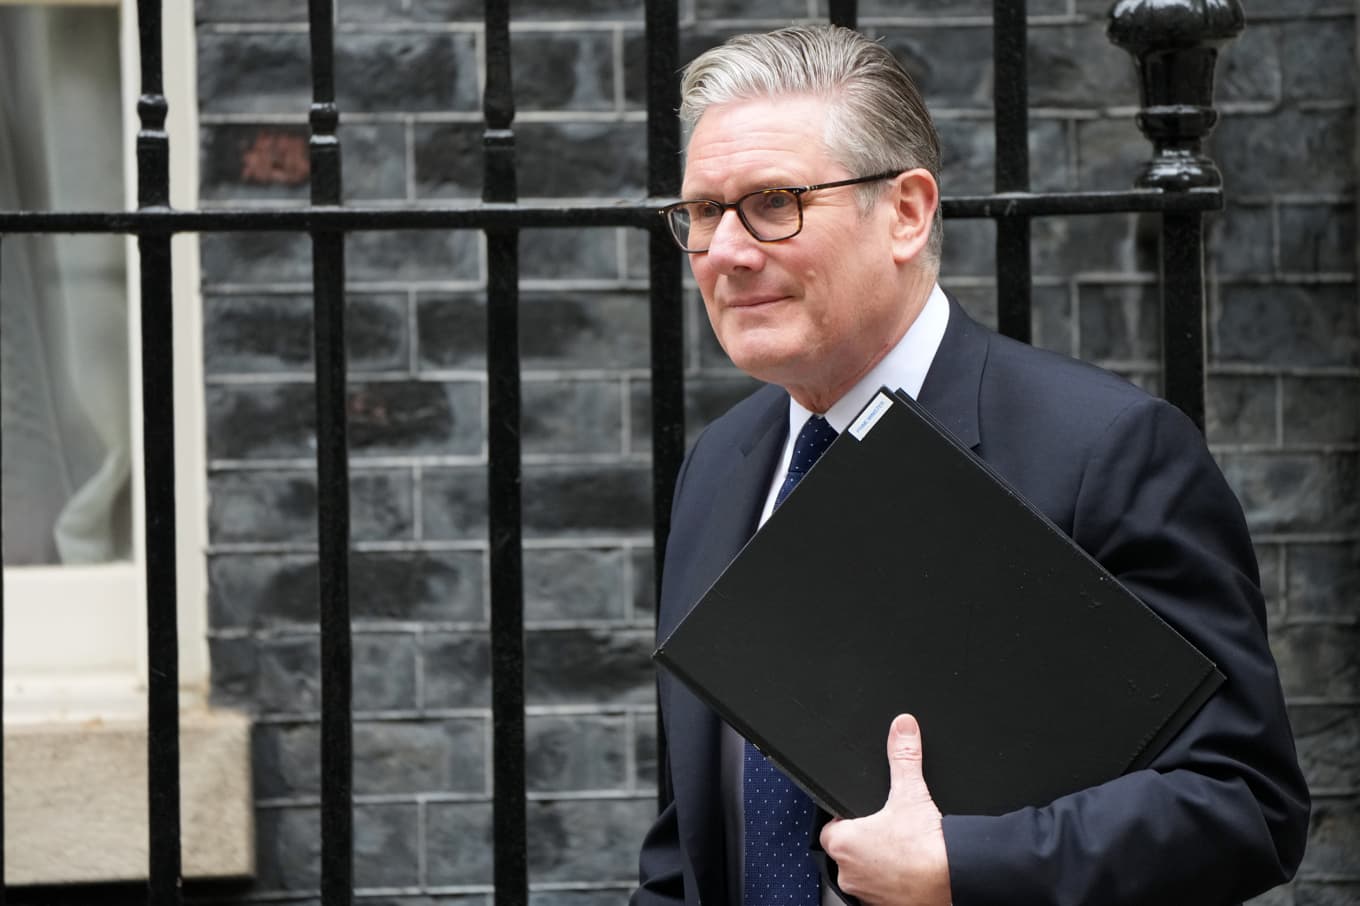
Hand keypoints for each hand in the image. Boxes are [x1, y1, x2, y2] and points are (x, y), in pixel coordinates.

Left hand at [819, 714, 951, 905]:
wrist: (955, 879)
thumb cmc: (928, 846)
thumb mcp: (911, 791)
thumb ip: (903, 756)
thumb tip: (902, 728)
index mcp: (844, 843)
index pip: (830, 828)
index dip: (846, 819)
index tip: (864, 816)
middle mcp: (849, 873)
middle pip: (846, 852)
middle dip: (864, 842)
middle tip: (887, 833)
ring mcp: (866, 894)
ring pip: (863, 874)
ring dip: (877, 864)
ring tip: (900, 852)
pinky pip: (880, 893)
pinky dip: (891, 883)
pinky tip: (908, 871)